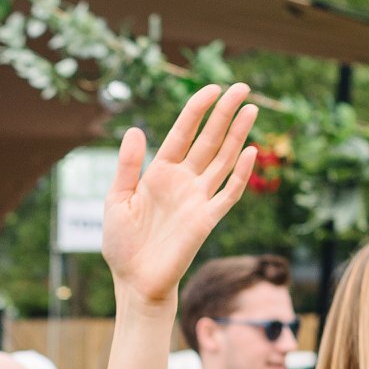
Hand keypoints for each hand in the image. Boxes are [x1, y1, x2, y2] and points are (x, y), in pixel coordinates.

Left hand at [103, 84, 258, 307]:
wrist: (134, 281)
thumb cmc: (122, 244)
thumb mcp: (116, 200)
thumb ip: (127, 166)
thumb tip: (136, 129)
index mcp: (160, 173)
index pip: (183, 133)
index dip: (197, 110)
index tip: (212, 88)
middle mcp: (183, 182)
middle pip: (209, 140)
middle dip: (225, 114)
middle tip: (243, 87)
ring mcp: (197, 199)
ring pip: (223, 160)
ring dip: (238, 135)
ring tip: (251, 108)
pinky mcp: (207, 220)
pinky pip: (228, 193)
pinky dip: (240, 173)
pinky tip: (251, 150)